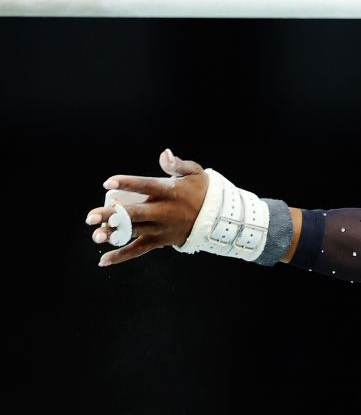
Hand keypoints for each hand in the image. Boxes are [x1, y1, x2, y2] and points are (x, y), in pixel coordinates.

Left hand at [85, 148, 208, 266]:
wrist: (217, 217)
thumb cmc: (200, 189)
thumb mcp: (194, 172)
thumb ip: (177, 164)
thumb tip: (164, 154)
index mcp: (170, 192)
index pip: (146, 186)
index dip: (127, 184)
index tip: (108, 183)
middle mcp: (164, 211)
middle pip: (134, 214)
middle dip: (111, 216)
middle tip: (90, 217)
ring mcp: (161, 228)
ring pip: (134, 232)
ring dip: (113, 235)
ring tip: (95, 235)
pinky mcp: (160, 241)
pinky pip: (139, 250)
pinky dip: (122, 256)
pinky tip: (103, 260)